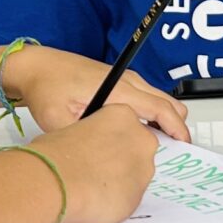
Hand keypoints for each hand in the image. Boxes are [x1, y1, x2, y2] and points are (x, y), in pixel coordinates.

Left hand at [0, 43, 188, 139]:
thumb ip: (82, 138)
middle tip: (175, 150)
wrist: (37, 66)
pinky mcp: (119, 80)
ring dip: (165, 119)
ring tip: (158, 144)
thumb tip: (100, 157)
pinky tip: (140, 131)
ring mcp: (125, 78)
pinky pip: (148, 97)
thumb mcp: (57, 120)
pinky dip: (154, 113)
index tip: (185, 145)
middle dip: (177, 125)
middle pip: (169, 102)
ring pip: (160, 99)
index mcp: (117, 89)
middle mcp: (126, 80)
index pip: (160, 108)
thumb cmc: (46, 86)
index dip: (177, 128)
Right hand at [20, 107, 161, 222]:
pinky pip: (129, 198)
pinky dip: (115, 200)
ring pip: (135, 176)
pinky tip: (95, 200)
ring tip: (91, 186)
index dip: (110, 141)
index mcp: (124, 115)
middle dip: (120, 161)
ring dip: (118, 181)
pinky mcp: (139, 196)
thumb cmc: (57, 155)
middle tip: (95, 169)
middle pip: (136, 150)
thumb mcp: (74, 128)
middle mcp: (141, 139)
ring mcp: (144, 168)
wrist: (57, 183)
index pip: (126, 126)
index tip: (98, 149)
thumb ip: (92, 135)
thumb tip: (88, 146)